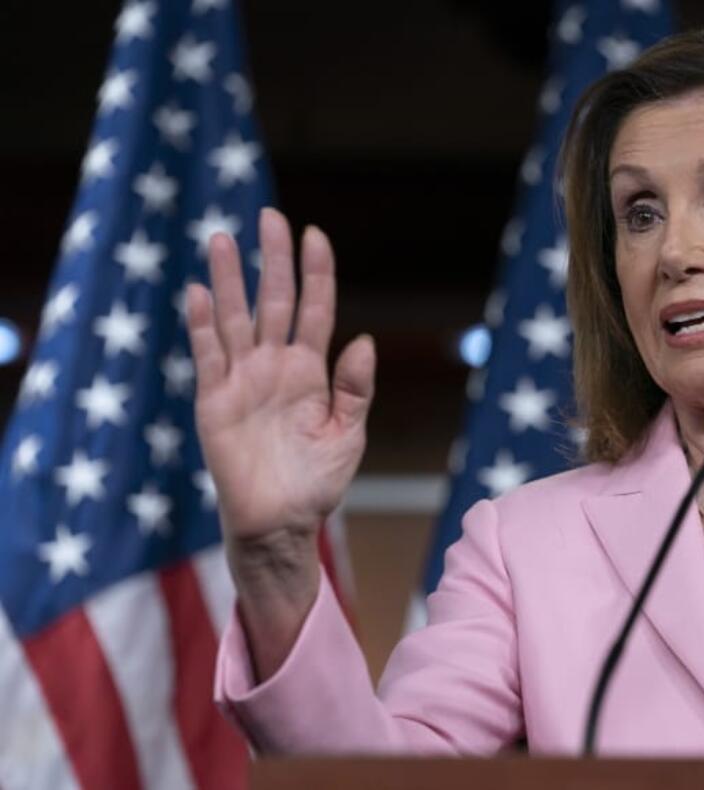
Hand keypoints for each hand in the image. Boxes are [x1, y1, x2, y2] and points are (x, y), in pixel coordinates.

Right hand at [186, 208, 374, 547]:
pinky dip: (202, 325)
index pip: (315, 309)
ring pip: (236, 318)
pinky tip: (200, 293)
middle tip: (270, 217)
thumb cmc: (317, 482)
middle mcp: (276, 366)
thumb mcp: (347, 434)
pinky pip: (208, 356)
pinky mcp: (214, 401)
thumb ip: (355, 388)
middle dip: (272, 260)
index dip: (316, 273)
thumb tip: (363, 338)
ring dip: (229, 280)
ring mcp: (243, 380)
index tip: (315, 234)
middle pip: (273, 301)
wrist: (280, 523)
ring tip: (222, 239)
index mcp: (311, 371)